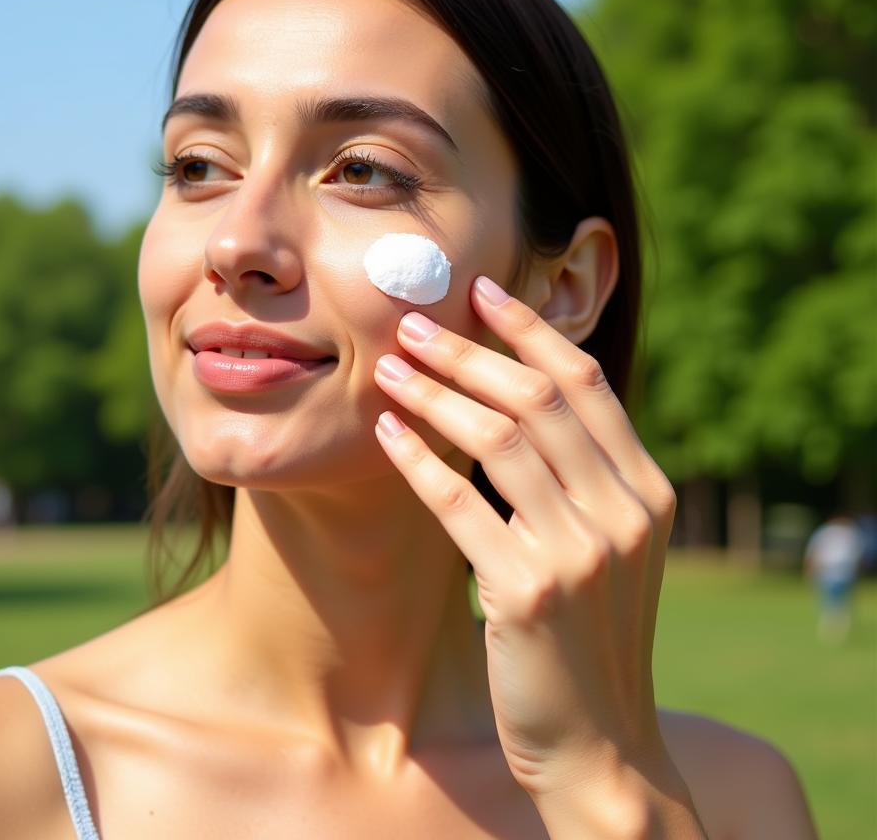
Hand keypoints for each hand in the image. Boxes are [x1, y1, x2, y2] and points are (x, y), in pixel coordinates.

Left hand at [373, 275, 696, 831]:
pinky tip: (388, 433)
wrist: (599, 743)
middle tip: (413, 324)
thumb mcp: (608, 547)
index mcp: (647, 491)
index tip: (482, 292)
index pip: (587, 383)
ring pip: (500, 440)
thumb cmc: (591, 635)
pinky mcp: (529, 593)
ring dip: (438, 394)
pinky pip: (462, 505)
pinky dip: (421, 461)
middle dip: (471, 352)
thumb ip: (583, 477)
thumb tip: (518, 394)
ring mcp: (581, 552)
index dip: (532, 330)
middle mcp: (624, 512)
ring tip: (391, 368)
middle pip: (540, 399)